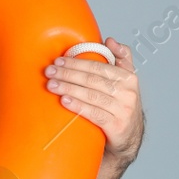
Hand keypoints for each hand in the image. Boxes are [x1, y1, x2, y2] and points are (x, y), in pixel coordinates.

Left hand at [45, 38, 143, 178]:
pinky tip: (64, 100)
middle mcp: (128, 93)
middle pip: (93, 80)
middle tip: (49, 71)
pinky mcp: (117, 127)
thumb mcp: (126, 81)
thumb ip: (121, 58)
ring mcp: (124, 110)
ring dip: (68, 88)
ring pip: (92, 96)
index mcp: (129, 77)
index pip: (99, 67)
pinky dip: (78, 105)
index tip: (59, 60)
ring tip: (51, 85)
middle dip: (68, 74)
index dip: (77, 62)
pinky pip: (94, 114)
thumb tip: (110, 40)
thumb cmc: (121, 104)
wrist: (129, 137)